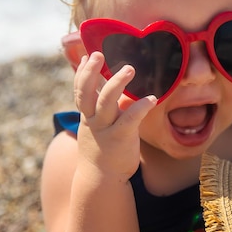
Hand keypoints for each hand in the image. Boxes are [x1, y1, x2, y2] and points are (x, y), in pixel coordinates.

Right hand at [73, 52, 156, 180]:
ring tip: (130, 68)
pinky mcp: (120, 138)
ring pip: (106, 102)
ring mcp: (105, 129)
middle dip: (90, 72)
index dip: (82, 72)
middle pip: (86, 93)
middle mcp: (93, 120)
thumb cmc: (103, 148)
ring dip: (117, 83)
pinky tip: (152, 98)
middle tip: (99, 54)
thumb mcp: (97, 125)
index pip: (80, 90)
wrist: (101, 178)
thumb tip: (109, 86)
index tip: (89, 54)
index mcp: (87, 116)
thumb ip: (101, 107)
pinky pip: (130, 119)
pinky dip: (140, 107)